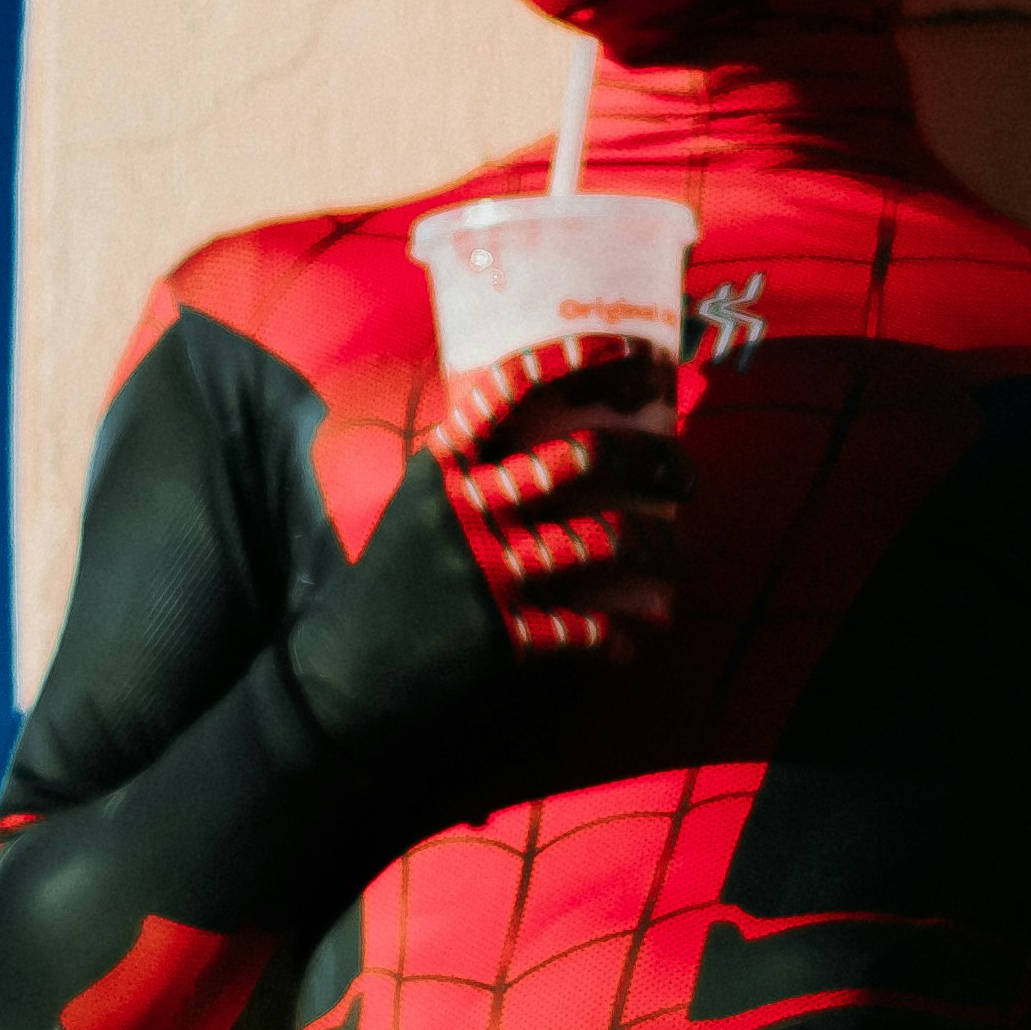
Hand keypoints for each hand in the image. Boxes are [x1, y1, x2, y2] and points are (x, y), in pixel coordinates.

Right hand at [286, 335, 687, 748]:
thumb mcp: (418, 508)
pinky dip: (620, 634)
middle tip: (688, 475)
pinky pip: (589, 627)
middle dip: (658, 461)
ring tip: (682, 557)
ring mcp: (485, 570)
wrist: (342, 678)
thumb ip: (473, 471)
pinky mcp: (501, 636)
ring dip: (664, 550)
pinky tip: (632, 639)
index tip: (636, 352)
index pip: (515, 387)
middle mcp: (464, 507)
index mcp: (443, 465)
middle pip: (589, 457)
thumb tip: (558, 439)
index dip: (581, 359)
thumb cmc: (392, 585)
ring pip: (608, 540)